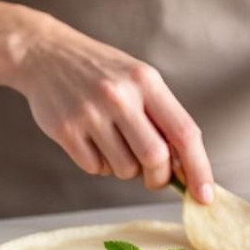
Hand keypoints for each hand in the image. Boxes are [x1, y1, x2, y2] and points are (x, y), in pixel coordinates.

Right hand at [0, 0, 214, 202]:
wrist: (44, 54)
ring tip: (115, 145)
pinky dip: (99, 165)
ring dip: (125, 170)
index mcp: (146, 82)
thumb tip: (185, 168)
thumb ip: (162, 118)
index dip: (199, 169)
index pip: (184, 132)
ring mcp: (90, 113)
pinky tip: (92, 142)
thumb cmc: (100, 72)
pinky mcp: (65, 129)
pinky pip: (94, 168)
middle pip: (155, 158)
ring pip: (124, 169)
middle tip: (153, 176)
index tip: (205, 195)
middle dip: (158, 177)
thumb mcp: (138, 80)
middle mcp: (120, 96)